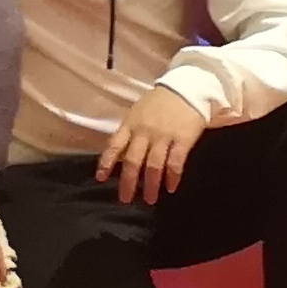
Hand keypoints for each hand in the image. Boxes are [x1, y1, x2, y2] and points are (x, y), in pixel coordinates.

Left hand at [96, 85, 208, 205]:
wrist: (186, 88)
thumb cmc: (159, 103)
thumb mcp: (137, 113)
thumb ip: (128, 132)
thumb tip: (117, 155)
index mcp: (130, 124)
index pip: (114, 146)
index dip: (106, 163)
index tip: (100, 178)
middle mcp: (144, 131)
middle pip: (132, 160)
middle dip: (128, 182)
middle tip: (125, 199)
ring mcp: (164, 136)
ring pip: (153, 165)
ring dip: (150, 184)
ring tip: (149, 199)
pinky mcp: (183, 139)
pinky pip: (176, 161)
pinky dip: (173, 176)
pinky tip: (171, 187)